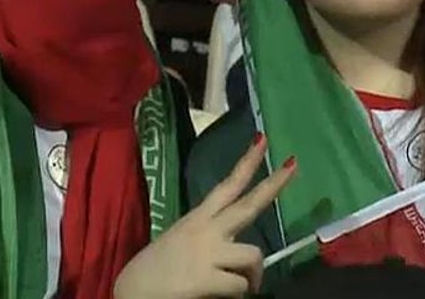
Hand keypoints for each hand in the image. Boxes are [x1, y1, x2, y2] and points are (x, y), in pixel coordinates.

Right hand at [114, 135, 295, 298]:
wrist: (131, 293)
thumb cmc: (154, 271)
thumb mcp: (181, 245)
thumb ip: (208, 242)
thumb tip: (233, 253)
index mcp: (197, 219)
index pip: (226, 186)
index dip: (246, 163)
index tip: (262, 140)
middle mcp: (205, 230)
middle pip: (248, 204)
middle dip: (273, 184)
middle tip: (293, 165)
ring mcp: (207, 253)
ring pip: (254, 255)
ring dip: (253, 275)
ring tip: (244, 286)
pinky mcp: (206, 278)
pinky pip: (240, 286)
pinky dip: (239, 293)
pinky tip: (223, 296)